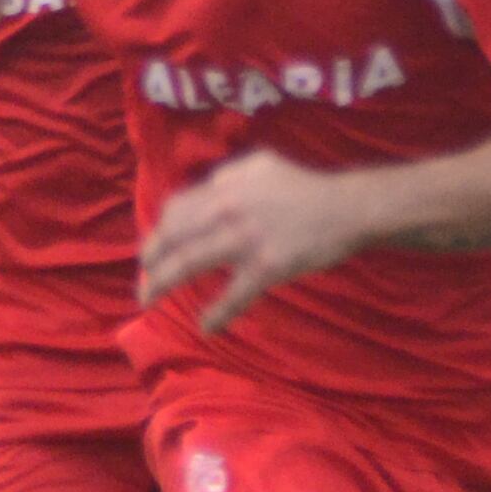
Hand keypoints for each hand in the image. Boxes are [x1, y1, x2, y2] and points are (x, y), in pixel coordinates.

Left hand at [139, 152, 380, 329]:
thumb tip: (204, 189)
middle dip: (150, 262)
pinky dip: (215, 314)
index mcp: (224, 186)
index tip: (151, 250)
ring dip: (162, 284)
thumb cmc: (304, 187)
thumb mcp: (260, 165)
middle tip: (142, 280)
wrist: (347, 207)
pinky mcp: (266, 267)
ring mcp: (245, 239)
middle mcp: (227, 209)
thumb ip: (228, 176)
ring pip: (189, 264)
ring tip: (149, 299)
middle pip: (173, 237)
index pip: (175, 210)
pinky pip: (232, 296)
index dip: (157, 233)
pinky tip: (204, 326)